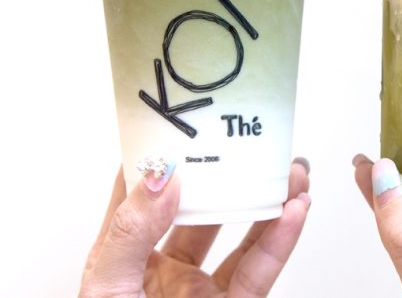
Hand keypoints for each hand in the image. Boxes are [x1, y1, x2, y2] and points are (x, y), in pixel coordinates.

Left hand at [80, 158, 310, 297]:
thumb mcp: (105, 289)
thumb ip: (129, 232)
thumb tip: (162, 175)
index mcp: (124, 255)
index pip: (142, 191)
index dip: (162, 154)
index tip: (185, 121)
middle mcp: (165, 266)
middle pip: (204, 206)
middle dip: (232, 172)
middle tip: (252, 143)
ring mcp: (202, 287)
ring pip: (242, 233)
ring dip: (270, 199)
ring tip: (290, 169)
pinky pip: (262, 267)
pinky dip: (283, 237)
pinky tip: (295, 210)